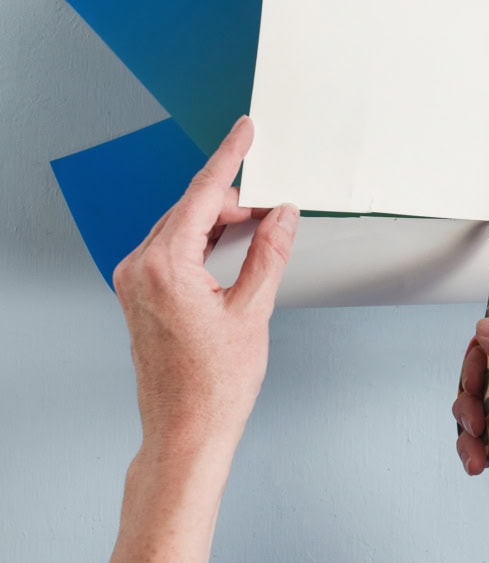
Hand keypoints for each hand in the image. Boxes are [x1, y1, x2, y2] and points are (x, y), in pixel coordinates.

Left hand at [113, 115, 298, 471]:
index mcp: (165, 266)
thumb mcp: (253, 311)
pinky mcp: (137, 292)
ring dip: (217, 221)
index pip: (203, 194)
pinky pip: (170, 247)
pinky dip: (200, 240)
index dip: (230, 157)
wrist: (185, 432)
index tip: (244, 130)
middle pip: (191, 208)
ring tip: (256, 229)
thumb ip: (269, 253)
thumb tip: (282, 216)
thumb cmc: (214, 386)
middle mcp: (140, 267)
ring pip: (180, 226)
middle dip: (232, 201)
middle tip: (272, 207)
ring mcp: (133, 280)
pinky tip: (226, 246)